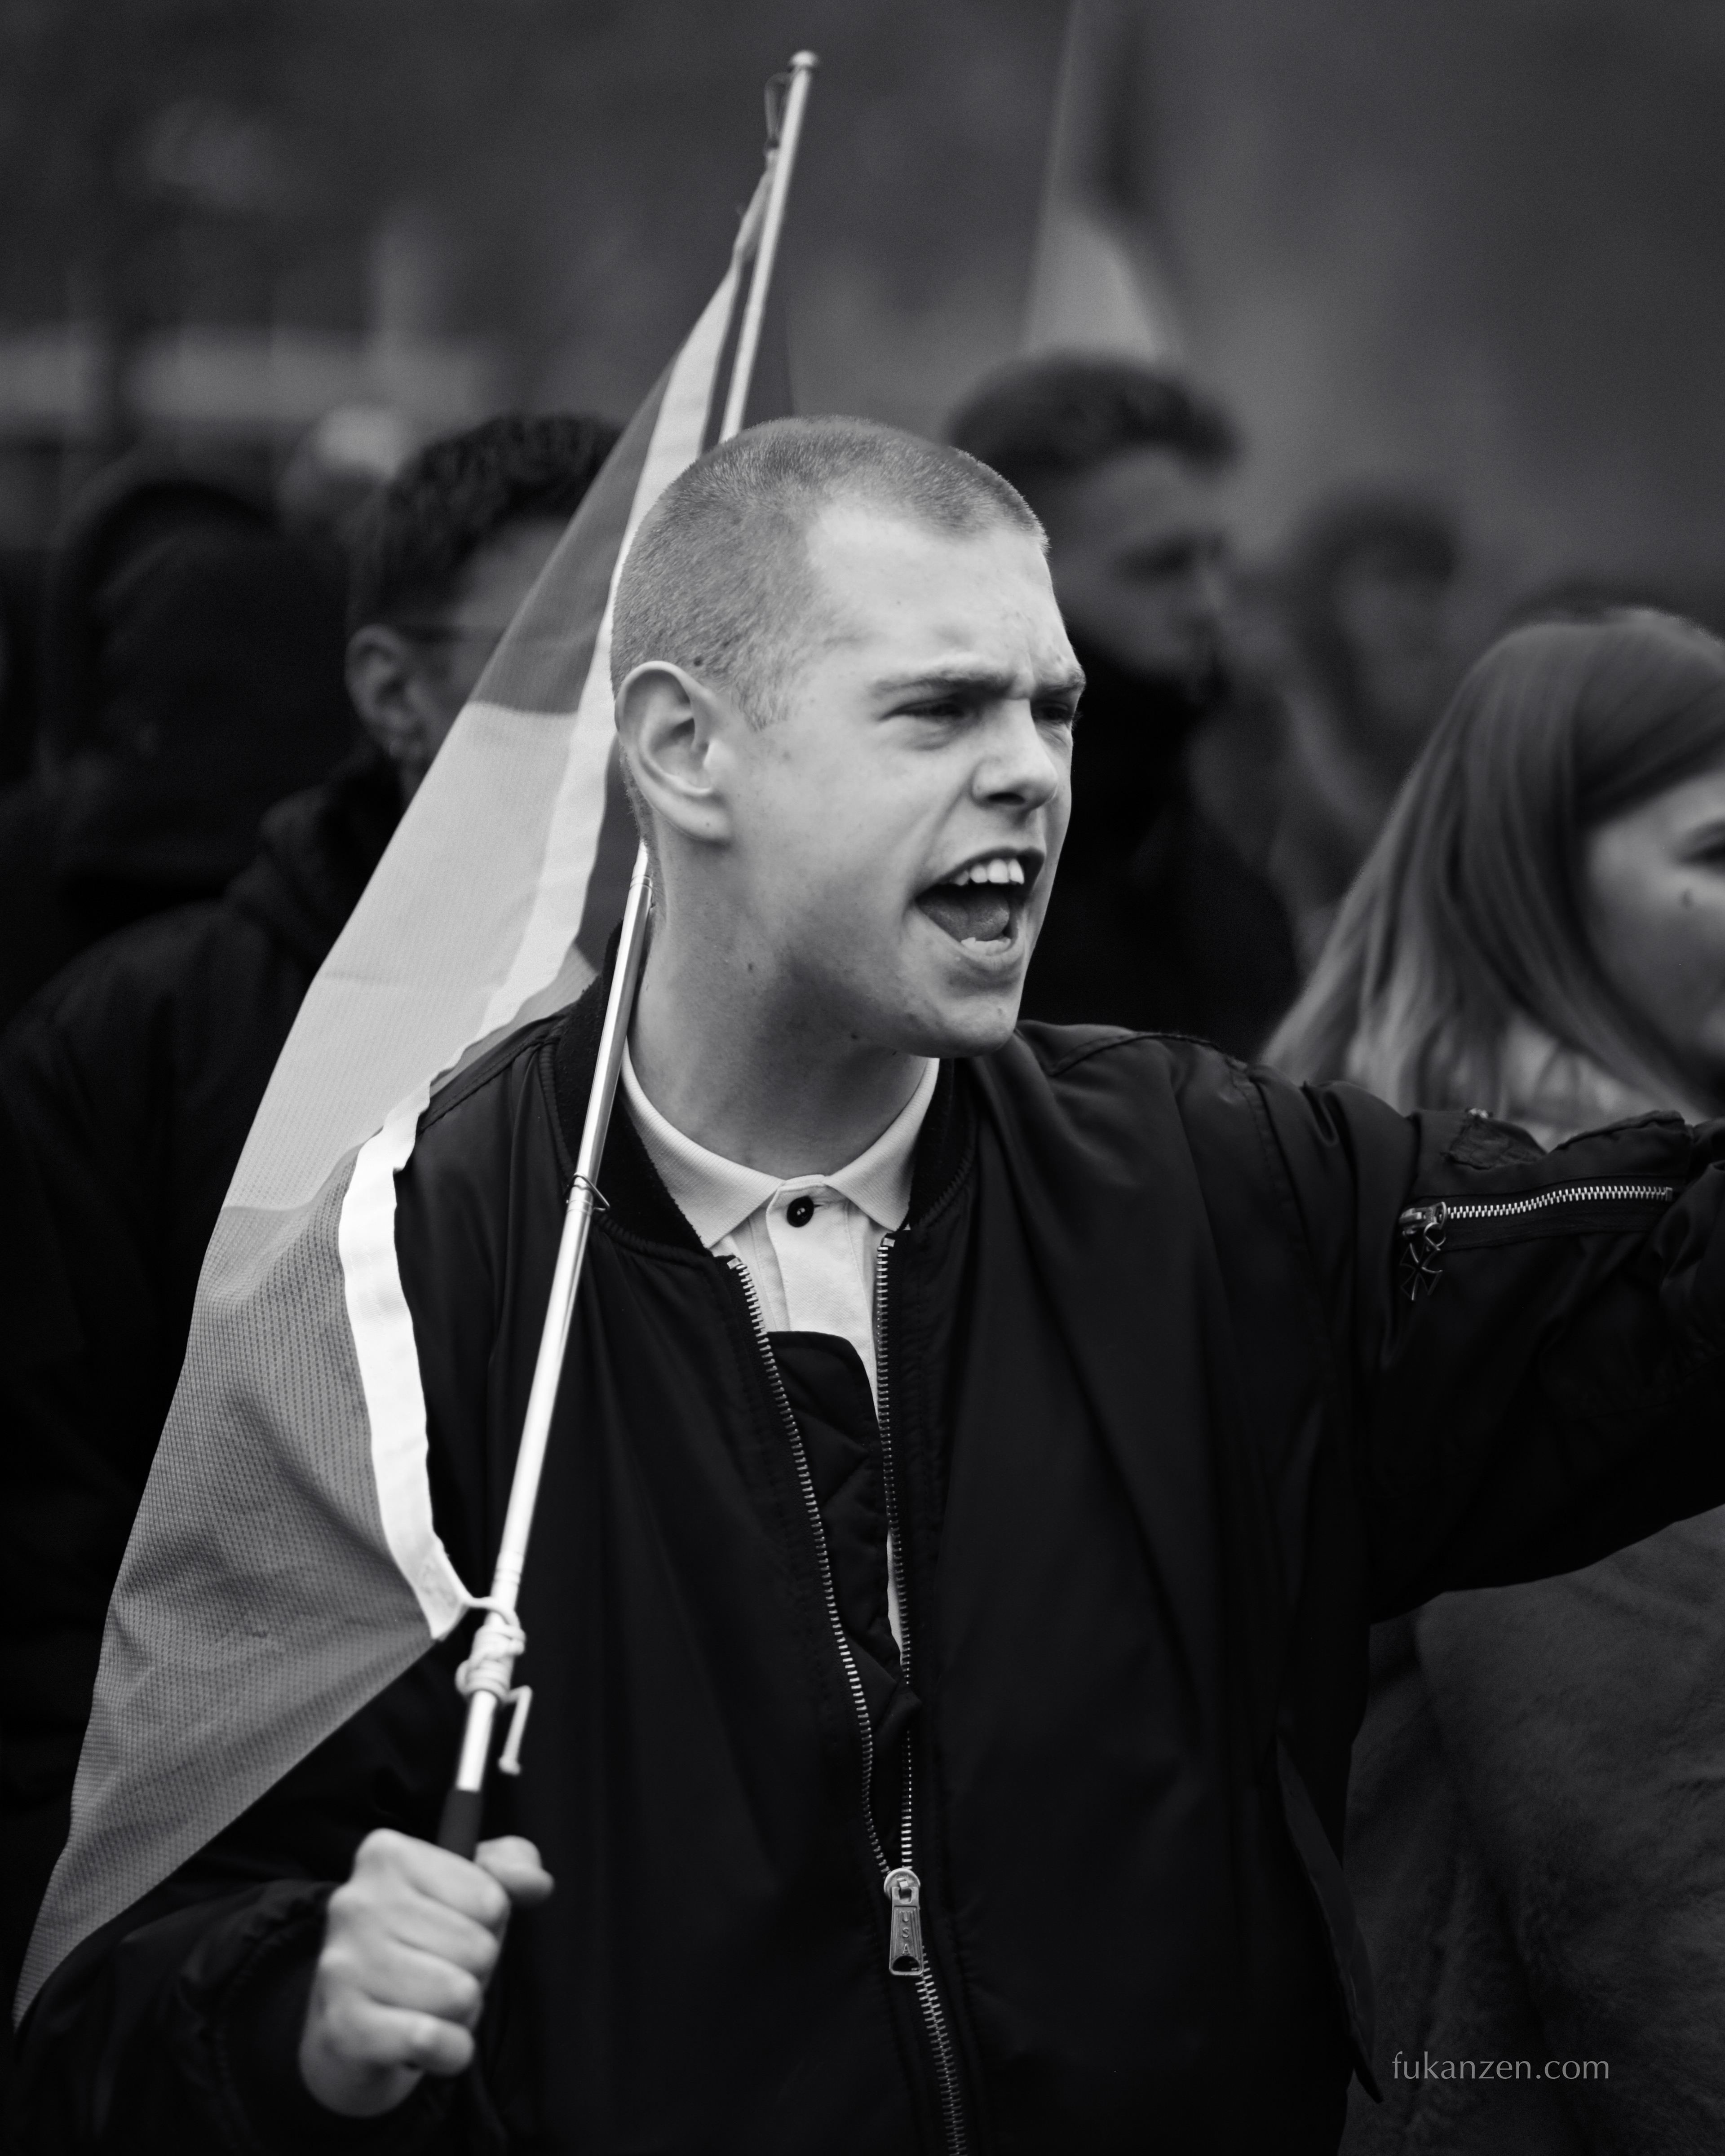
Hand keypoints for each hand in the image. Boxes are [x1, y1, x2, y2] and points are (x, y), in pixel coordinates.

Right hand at [298, 1829, 552, 2116]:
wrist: (351, 2031)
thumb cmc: (419, 1947)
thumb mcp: (467, 1891)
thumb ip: (510, 1869)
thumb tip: (536, 1883)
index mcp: (387, 1855)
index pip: (491, 1899)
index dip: (488, 1927)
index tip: (453, 1932)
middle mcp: (356, 1902)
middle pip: (478, 1948)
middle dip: (475, 1972)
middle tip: (441, 1976)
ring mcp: (344, 1964)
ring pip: (459, 1995)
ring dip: (462, 2013)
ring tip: (432, 2007)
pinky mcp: (344, 2026)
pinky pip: (430, 2039)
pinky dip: (450, 2051)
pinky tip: (433, 2046)